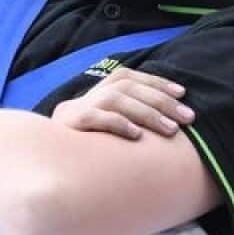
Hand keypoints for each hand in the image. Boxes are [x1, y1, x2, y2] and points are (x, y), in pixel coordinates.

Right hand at [52, 68, 193, 139]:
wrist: (47, 157)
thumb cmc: (90, 143)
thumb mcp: (111, 126)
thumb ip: (132, 117)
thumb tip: (170, 120)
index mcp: (101, 90)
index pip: (131, 77)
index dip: (157, 82)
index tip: (182, 93)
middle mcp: (90, 94)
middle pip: (128, 87)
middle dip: (161, 101)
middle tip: (186, 118)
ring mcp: (78, 107)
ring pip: (116, 99)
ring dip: (147, 113)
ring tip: (170, 130)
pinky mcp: (70, 124)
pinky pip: (96, 118)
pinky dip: (119, 123)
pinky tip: (137, 135)